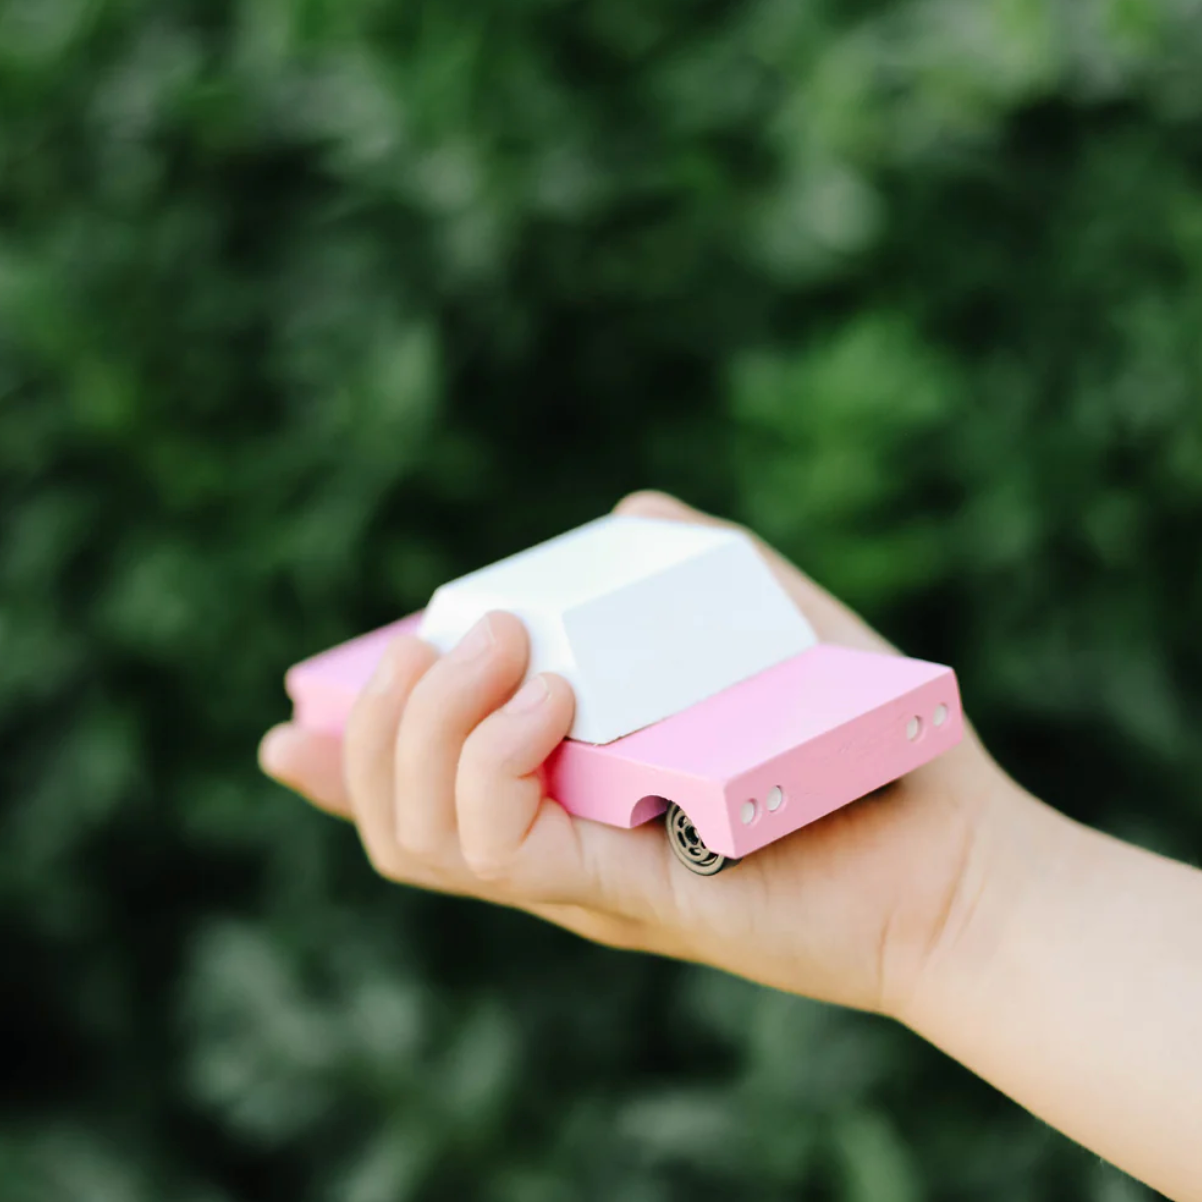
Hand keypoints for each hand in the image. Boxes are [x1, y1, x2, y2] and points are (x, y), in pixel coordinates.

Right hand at [258, 492, 1018, 1016]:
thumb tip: (625, 512)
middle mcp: (557, 846)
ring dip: (427, 723)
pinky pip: (497, 845)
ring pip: (418, 832)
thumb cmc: (862, 742)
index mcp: (569, 796)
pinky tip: (548, 694)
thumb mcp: (768, 628)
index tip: (292, 724)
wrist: (953, 851)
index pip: (419, 796)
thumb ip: (694, 567)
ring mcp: (581, 877)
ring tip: (507, 648)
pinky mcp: (621, 894)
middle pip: (394, 810)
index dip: (344, 762)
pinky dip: (492, 759)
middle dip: (383, 713)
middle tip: (464, 633)